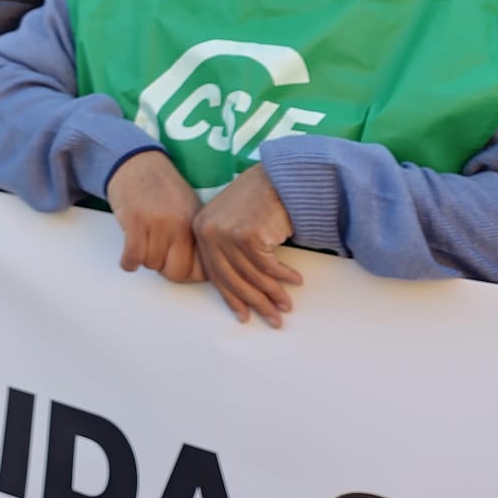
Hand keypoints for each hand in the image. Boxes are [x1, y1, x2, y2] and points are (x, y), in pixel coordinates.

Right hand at [105, 152, 203, 284]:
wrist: (135, 162)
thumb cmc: (161, 188)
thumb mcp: (189, 210)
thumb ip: (194, 239)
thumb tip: (198, 272)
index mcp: (196, 223)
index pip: (202, 269)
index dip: (190, 273)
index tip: (180, 266)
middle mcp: (180, 224)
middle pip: (177, 273)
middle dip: (167, 270)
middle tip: (160, 257)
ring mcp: (157, 223)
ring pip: (152, 264)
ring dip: (145, 260)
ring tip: (144, 243)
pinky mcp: (133, 221)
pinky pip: (133, 257)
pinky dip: (128, 262)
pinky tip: (129, 256)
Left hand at [191, 165, 301, 327]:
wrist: (279, 177)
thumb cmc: (259, 201)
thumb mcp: (233, 223)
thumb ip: (228, 249)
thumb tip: (239, 288)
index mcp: (201, 230)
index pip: (215, 273)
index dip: (232, 298)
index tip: (244, 317)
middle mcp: (208, 232)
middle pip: (233, 279)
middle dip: (255, 303)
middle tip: (274, 320)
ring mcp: (226, 233)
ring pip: (252, 276)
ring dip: (273, 294)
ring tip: (287, 305)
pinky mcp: (248, 235)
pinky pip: (268, 266)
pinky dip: (283, 276)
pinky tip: (296, 280)